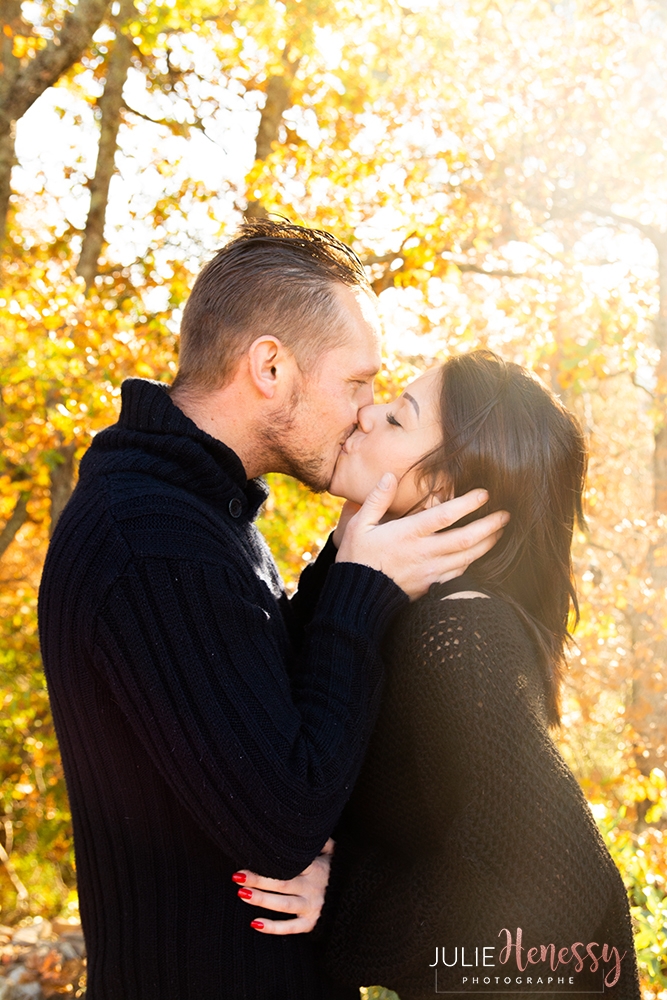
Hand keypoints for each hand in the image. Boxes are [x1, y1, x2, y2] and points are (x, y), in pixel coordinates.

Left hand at [232, 838, 333, 934]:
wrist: (359, 898)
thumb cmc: (339, 872)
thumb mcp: (335, 853)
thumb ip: (322, 842)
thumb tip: (310, 829)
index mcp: (316, 868)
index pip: (290, 864)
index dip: (270, 862)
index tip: (250, 857)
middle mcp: (312, 888)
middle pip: (282, 883)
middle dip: (259, 880)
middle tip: (238, 876)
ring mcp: (312, 907)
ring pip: (283, 905)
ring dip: (262, 900)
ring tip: (242, 894)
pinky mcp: (311, 923)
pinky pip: (290, 928)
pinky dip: (273, 928)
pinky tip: (255, 924)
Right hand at [335, 474, 508, 600]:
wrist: (358, 597)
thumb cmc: (357, 558)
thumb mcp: (359, 525)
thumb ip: (376, 499)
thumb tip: (389, 476)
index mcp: (408, 534)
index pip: (445, 516)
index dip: (468, 504)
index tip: (485, 494)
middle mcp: (424, 552)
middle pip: (465, 539)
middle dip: (489, 526)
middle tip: (505, 515)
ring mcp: (430, 571)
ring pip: (467, 557)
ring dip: (487, 544)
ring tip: (500, 532)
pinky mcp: (432, 585)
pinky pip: (459, 573)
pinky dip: (473, 561)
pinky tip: (479, 553)